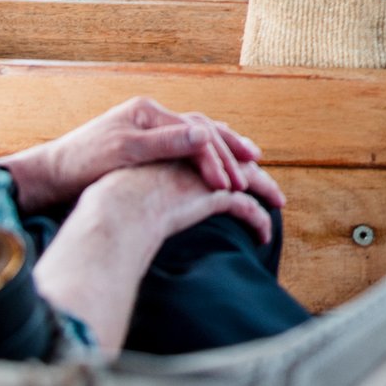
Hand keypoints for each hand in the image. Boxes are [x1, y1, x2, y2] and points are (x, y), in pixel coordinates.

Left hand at [3, 96, 283, 213]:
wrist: (48, 175)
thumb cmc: (79, 165)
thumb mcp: (121, 153)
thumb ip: (164, 143)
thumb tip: (205, 135)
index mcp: (147, 113)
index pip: (195, 133)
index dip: (216, 159)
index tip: (231, 186)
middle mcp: (151, 117)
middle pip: (203, 129)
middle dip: (231, 149)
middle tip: (256, 169)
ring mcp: (148, 130)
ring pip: (197, 136)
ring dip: (224, 149)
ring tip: (251, 161)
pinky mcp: (143, 147)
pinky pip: (185, 147)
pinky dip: (206, 155)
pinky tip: (217, 165)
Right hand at [34, 159, 278, 356]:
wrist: (112, 210)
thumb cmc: (108, 208)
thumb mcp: (123, 196)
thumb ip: (137, 199)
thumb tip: (133, 218)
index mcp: (171, 153)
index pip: (207, 151)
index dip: (225, 159)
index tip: (239, 167)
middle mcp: (191, 159)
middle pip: (233, 160)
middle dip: (252, 171)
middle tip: (267, 184)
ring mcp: (203, 175)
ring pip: (247, 179)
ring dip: (264, 190)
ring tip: (277, 203)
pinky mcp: (213, 195)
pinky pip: (245, 206)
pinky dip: (258, 218)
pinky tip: (263, 233)